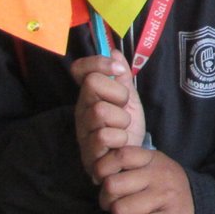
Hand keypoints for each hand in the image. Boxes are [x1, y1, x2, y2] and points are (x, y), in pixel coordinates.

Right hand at [70, 53, 146, 179]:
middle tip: (124, 109)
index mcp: (89, 96)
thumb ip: (121, 77)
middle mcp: (81, 111)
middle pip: (93, 85)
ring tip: (123, 130)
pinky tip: (121, 145)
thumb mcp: (129, 99)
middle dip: (118, 95)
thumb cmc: (128, 129)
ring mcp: (82, 132)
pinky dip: (121, 139)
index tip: (118, 70)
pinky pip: (104, 136)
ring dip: (121, 120)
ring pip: (100, 111)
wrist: (133, 162)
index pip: (80, 69)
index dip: (98, 63)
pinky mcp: (88, 154)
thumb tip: (114, 51)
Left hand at [92, 142, 194, 213]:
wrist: (199, 206)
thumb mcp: (153, 166)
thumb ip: (130, 165)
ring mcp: (166, 197)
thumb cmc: (166, 187)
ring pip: (121, 210)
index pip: (120, 155)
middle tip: (113, 204)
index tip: (101, 180)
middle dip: (106, 200)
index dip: (102, 168)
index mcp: (152, 159)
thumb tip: (97, 175)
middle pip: (113, 185)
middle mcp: (160, 175)